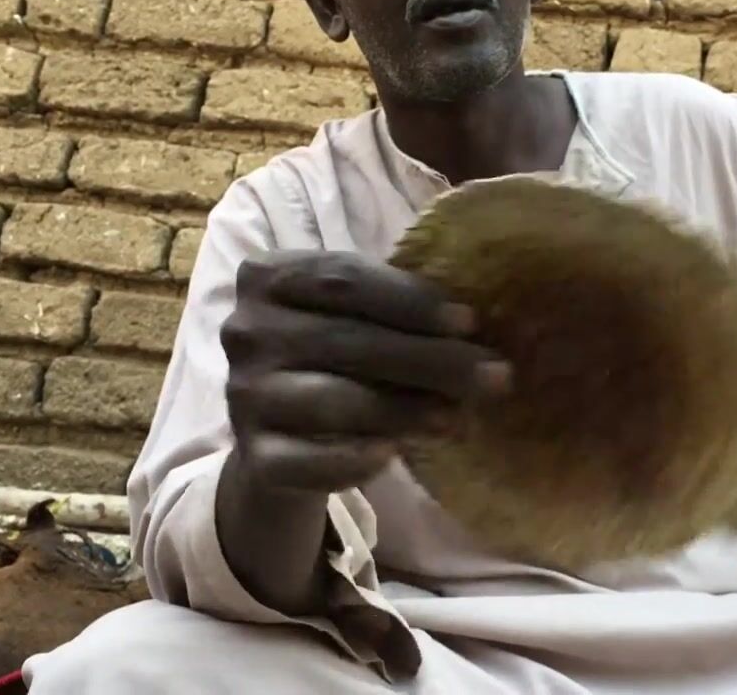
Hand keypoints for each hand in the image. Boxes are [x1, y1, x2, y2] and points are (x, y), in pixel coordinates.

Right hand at [220, 249, 509, 494]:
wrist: (283, 440)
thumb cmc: (335, 360)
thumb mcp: (354, 318)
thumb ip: (395, 308)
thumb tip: (476, 326)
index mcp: (267, 276)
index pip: (343, 279)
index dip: (410, 300)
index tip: (470, 321)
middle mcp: (244, 331)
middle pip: (347, 341)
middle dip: (430, 359)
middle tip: (493, 376)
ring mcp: (243, 395)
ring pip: (334, 400)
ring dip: (405, 410)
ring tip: (459, 418)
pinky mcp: (255, 456)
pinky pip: (311, 459)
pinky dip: (355, 459)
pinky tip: (394, 455)